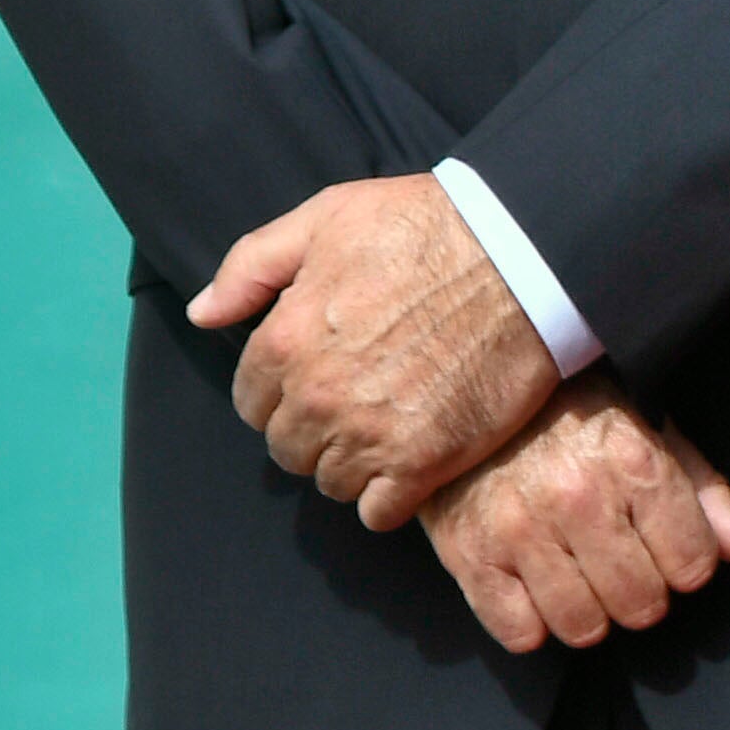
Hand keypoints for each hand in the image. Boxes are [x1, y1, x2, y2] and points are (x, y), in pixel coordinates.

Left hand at [189, 175, 561, 529]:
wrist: (527, 253)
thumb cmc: (427, 227)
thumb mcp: (328, 217)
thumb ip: (251, 266)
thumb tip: (202, 313)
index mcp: (283, 343)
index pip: (251, 402)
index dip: (287, 388)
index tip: (326, 371)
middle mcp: (316, 399)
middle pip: (287, 449)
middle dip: (316, 428)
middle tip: (364, 398)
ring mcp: (369, 437)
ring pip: (331, 482)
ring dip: (353, 462)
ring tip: (392, 426)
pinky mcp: (424, 463)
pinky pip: (379, 512)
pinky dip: (390, 496)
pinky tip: (413, 461)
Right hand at [417, 382, 729, 652]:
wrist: (476, 397)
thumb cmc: (578, 419)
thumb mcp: (655, 436)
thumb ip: (705, 495)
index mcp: (636, 463)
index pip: (691, 563)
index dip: (687, 567)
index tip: (670, 556)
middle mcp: (580, 497)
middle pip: (640, 603)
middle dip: (642, 598)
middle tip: (625, 572)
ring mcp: (520, 529)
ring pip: (582, 626)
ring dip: (590, 616)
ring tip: (583, 583)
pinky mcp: (470, 556)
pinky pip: (519, 632)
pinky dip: (533, 624)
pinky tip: (537, 591)